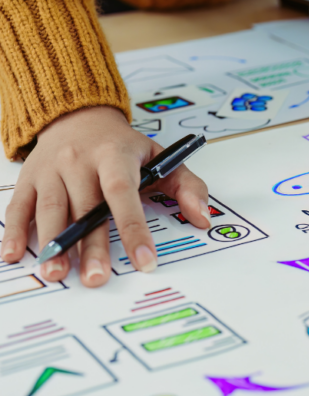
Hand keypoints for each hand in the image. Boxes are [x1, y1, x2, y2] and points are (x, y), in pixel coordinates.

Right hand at [0, 106, 210, 286]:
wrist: (79, 116)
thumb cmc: (122, 146)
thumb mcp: (161, 156)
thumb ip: (187, 186)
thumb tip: (203, 219)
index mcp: (114, 155)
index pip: (123, 193)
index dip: (133, 227)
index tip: (144, 260)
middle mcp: (79, 161)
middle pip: (85, 208)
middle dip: (91, 246)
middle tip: (98, 278)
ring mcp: (50, 170)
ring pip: (50, 210)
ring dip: (53, 244)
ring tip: (57, 274)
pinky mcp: (29, 179)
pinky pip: (19, 206)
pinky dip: (14, 231)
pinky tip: (15, 254)